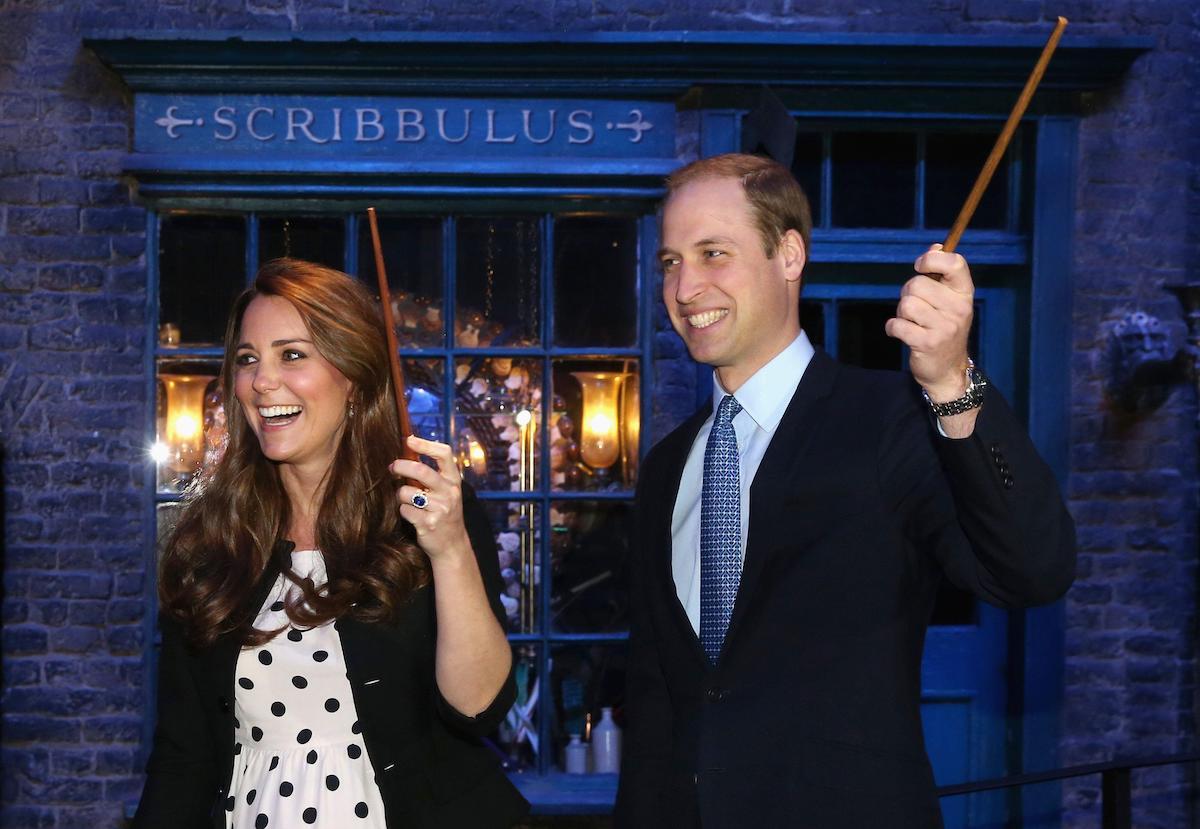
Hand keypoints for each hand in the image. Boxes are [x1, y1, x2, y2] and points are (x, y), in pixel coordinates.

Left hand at [390, 435, 471, 563]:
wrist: (452, 546)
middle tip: (392, 467)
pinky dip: (403, 511)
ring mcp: (440, 508)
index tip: (409, 440)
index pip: (444, 454)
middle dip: (401, 466)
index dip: (425, 444)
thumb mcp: (446, 492)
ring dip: (401, 495)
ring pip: (407, 492)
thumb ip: (433, 475)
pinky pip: (404, 510)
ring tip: (407, 501)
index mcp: (454, 481)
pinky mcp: (428, 523)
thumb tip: (409, 452)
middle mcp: (449, 492)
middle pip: (420, 470)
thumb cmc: (444, 513)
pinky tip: (411, 516)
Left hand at [884, 244, 974, 401]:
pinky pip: (897, 324)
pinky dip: (893, 328)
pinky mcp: (927, 343)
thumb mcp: (949, 301)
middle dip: (908, 294)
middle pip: (918, 284)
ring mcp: (945, 327)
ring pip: (906, 304)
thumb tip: (935, 246)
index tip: (920, 266)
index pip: (954, 263)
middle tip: (915, 309)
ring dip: (901, 313)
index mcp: (965, 293)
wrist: (948, 370)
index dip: (932, 258)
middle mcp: (959, 308)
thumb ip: (941, 274)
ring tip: (912, 322)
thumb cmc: (944, 329)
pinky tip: (902, 333)